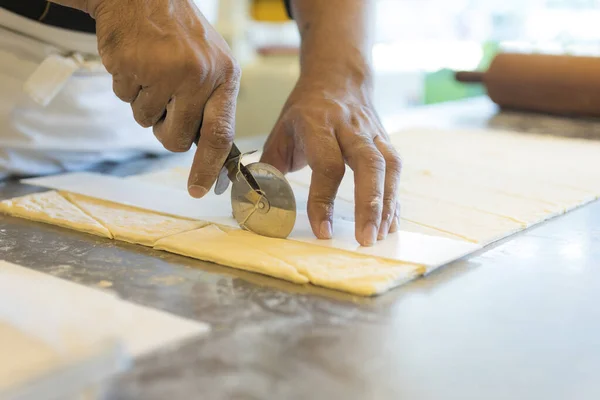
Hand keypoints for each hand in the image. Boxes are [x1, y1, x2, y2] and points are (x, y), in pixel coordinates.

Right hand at [91, 0, 240, 196]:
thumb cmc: (181, 35)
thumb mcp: (212, 64)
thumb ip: (212, 105)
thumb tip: (209, 154)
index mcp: (225, 76)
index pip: (220, 134)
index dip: (208, 167)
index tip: (199, 190)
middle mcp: (199, 76)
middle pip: (176, 139)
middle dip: (164, 131)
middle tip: (165, 102)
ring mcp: (165, 71)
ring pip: (145, 120)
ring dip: (144, 102)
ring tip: (153, 69)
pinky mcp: (132, 66)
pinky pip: (124, 98)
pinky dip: (126, 84)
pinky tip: (137, 60)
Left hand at [261, 78, 401, 246]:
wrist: (338, 77)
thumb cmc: (305, 111)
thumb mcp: (281, 132)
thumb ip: (270, 167)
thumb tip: (256, 202)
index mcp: (318, 125)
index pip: (327, 165)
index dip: (325, 200)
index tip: (323, 230)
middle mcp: (350, 128)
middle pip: (369, 165)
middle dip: (370, 205)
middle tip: (365, 239)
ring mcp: (372, 133)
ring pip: (388, 167)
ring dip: (387, 204)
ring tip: (380, 235)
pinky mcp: (386, 140)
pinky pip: (396, 169)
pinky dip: (395, 198)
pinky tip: (391, 222)